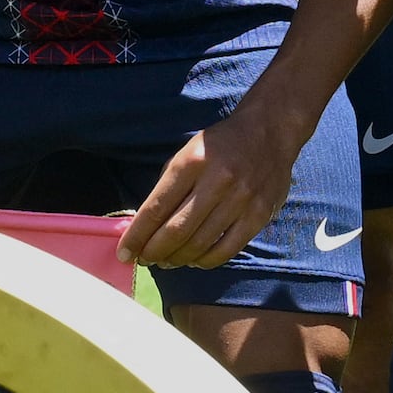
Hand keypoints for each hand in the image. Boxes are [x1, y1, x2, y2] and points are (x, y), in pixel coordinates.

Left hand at [121, 103, 298, 267]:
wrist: (269, 131)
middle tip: (145, 259)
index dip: (137, 235)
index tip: (124, 253)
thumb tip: (145, 227)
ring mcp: (241, 200)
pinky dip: (206, 261)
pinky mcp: (259, 215)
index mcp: (191, 162)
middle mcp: (217, 181)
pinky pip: (227, 250)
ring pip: (200, 244)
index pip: (156, 208)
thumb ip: (168, 188)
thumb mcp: (187, 153)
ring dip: (177, 259)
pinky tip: (195, 260)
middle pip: (177, 230)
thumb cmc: (220, 145)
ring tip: (167, 261)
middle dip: (154, 252)